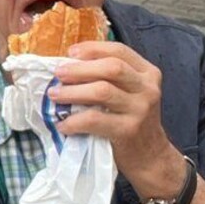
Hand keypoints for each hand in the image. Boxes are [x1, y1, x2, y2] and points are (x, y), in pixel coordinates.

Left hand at [49, 41, 183, 195]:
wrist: (150, 155)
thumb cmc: (130, 117)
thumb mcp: (129, 91)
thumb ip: (108, 76)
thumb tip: (68, 63)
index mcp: (147, 73)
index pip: (119, 50)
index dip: (93, 48)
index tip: (71, 52)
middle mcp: (147, 88)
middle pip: (111, 68)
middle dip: (80, 68)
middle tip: (58, 73)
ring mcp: (140, 109)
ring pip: (102, 91)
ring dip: (73, 91)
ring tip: (54, 94)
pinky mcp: (128, 130)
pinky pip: (95, 119)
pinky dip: (74, 120)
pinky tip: (63, 124)